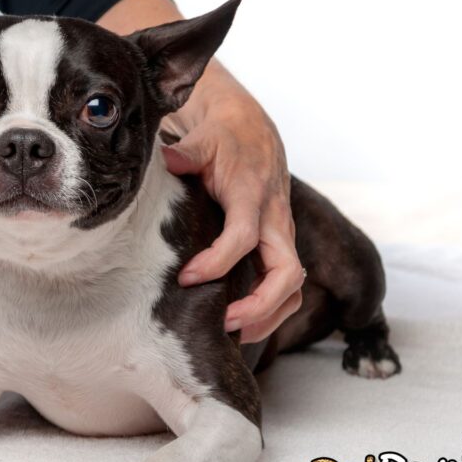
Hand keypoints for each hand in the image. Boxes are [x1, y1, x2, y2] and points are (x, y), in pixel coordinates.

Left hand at [161, 74, 303, 343]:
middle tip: (222, 322)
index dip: (217, 262)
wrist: (251, 129)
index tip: (187, 278)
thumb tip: (167, 158)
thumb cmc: (224, 138)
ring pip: (293, 286)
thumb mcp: (203, 139)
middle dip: (258, 304)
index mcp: (253, 195)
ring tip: (232, 333)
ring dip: (269, 315)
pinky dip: (271, 310)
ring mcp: (282, 234)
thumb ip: (185, 152)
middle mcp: (275, 218)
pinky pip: (288, 285)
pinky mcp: (280, 244)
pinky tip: (242, 324)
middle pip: (286, 272)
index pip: (244, 236)